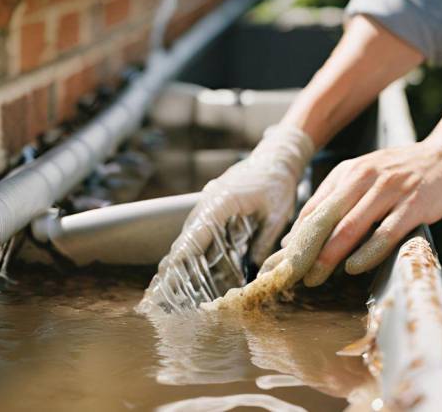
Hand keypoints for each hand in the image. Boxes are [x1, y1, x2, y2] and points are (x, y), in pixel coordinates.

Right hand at [140, 125, 313, 309]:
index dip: (183, 254)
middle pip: (188, 233)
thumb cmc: (279, 183)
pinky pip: (201, 224)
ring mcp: (210, 199)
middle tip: (162, 284)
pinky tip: (192, 260)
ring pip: (192, 229)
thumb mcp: (278, 215)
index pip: (197, 232)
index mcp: (223, 202)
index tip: (169, 272)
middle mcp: (211, 200)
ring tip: (170, 278)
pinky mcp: (215, 201)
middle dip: (176, 259)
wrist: (277, 156)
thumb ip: (265, 241)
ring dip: (183, 251)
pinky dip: (195, 241)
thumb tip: (254, 270)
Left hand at [207, 81, 441, 309]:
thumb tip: (300, 233)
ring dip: (330, 255)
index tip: (280, 261)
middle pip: (326, 219)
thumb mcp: (362, 175)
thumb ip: (334, 199)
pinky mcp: (412, 205)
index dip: (295, 238)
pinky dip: (367, 252)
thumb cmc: (398, 172)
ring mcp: (388, 191)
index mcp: (347, 173)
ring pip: (351, 227)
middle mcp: (363, 179)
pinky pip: (385, 233)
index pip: (313, 209)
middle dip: (306, 250)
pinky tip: (353, 267)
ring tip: (316, 277)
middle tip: (291, 275)